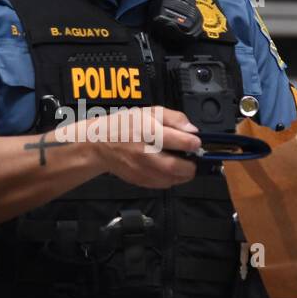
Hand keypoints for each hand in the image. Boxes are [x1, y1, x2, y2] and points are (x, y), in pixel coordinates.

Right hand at [86, 107, 201, 188]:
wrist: (100, 145)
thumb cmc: (126, 125)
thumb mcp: (149, 112)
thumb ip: (174, 118)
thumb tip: (192, 131)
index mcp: (147, 132)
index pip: (177, 140)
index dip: (192, 143)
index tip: (196, 142)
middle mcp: (143, 153)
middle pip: (174, 166)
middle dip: (191, 165)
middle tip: (193, 158)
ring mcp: (140, 170)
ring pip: (170, 179)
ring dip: (183, 174)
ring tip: (184, 164)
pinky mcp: (139, 180)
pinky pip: (162, 185)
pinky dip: (172, 179)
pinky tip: (171, 170)